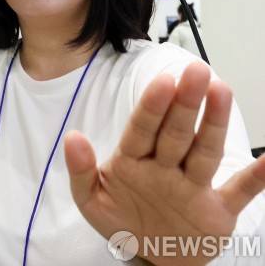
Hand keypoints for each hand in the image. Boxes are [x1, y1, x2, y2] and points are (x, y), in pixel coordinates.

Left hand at [64, 62, 264, 264]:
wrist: (153, 256)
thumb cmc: (122, 220)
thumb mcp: (91, 199)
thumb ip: (81, 170)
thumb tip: (72, 137)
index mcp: (134, 161)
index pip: (142, 130)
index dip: (152, 107)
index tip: (162, 81)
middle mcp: (166, 167)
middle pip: (176, 133)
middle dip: (185, 103)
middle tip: (196, 71)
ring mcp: (192, 186)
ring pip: (204, 151)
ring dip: (213, 123)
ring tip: (221, 91)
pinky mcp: (217, 210)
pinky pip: (241, 191)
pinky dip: (257, 177)